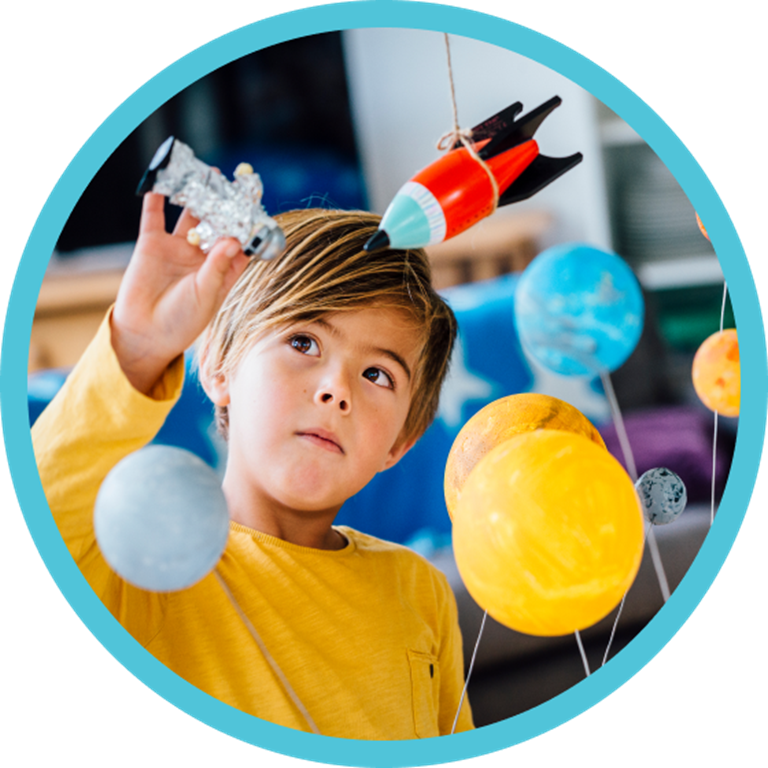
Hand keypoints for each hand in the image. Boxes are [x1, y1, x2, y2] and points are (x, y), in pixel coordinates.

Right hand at [111, 192, 250, 393]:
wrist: (145, 334)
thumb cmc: (182, 321)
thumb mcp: (206, 295)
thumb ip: (218, 267)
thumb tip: (233, 239)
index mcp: (223, 271)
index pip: (240, 243)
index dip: (249, 227)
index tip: (259, 209)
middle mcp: (202, 256)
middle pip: (217, 223)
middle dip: (226, 205)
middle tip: (235, 184)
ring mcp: (178, 248)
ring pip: (190, 215)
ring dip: (198, 195)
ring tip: (208, 174)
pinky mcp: (152, 245)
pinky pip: (155, 216)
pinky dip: (158, 198)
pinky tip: (163, 182)